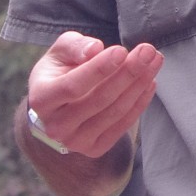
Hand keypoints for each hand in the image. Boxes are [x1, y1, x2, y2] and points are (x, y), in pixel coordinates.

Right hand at [25, 32, 162, 158]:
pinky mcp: (94, 149)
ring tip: (154, 61)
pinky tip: (150, 82)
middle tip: (148, 51)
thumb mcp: (61, 51)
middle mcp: (55, 126)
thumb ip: (74, 46)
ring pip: (115, 112)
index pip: (73, 86)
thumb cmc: (61, 70)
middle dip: (128, 73)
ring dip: (139, 85)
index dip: (100, 69)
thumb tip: (94, 49)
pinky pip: (122, 125)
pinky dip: (140, 102)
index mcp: (41, 99)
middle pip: (99, 99)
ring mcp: (75, 142)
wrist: (58, 105)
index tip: (122, 51)